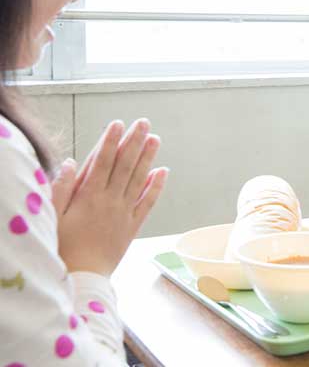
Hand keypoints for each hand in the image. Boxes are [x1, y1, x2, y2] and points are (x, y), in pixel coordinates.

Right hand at [54, 119, 166, 275]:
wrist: (82, 278)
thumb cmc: (61, 247)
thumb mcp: (53, 216)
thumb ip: (61, 188)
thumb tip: (72, 161)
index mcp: (89, 196)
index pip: (103, 162)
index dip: (111, 141)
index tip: (118, 123)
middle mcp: (110, 201)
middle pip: (125, 166)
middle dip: (134, 142)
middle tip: (144, 122)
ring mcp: (124, 213)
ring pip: (139, 179)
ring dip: (148, 158)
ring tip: (156, 138)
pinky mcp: (132, 226)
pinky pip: (148, 203)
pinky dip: (156, 186)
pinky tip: (162, 171)